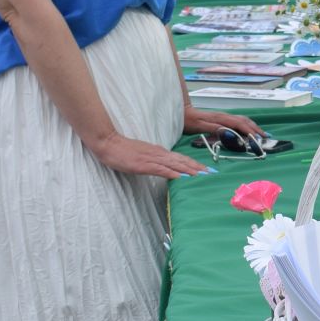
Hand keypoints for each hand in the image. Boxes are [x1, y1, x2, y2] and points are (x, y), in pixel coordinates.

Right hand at [88, 132, 214, 179]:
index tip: (206, 169)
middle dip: (197, 167)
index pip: (181, 158)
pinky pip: (159, 169)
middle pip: (182, 160)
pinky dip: (171, 173)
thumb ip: (156, 160)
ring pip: (174, 164)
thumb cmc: (125, 150)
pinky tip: (180, 177)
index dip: (194, 164)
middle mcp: (159, 153)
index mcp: (159, 151)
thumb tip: (169, 168)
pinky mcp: (143, 164)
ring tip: (201, 175)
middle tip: (211, 173)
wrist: (109, 143)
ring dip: (189, 170)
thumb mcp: (144, 154)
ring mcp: (151, 158)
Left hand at [182, 105, 266, 141]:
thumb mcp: (200, 126)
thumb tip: (229, 131)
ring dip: (253, 126)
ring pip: (242, 120)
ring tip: (260, 134)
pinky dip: (246, 125)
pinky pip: (238, 121)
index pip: (239, 124)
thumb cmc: (189, 121)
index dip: (249, 131)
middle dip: (255, 129)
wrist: (182, 113)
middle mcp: (224, 116)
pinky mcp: (221, 118)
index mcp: (221, 118)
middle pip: (244, 121)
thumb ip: (214, 128)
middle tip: (265, 137)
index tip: (257, 138)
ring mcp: (223, 116)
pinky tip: (247, 129)